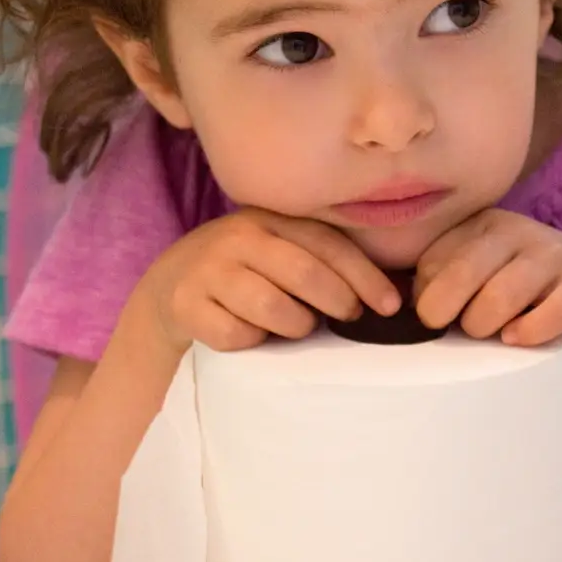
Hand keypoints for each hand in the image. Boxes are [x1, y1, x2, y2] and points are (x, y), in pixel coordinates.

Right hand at [137, 209, 400, 353]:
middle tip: (348, 318)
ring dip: (296, 325)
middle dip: (337, 301)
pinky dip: (252, 341)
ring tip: (298, 326)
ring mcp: (208, 270)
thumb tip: (387, 296)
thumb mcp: (281, 252)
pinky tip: (253, 334)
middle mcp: (238, 238)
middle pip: (303, 273)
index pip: (328, 245)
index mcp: (271, 220)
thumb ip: (322, 261)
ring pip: (271, 307)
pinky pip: (234, 334)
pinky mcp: (184, 305)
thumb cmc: (247, 273)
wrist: (171, 286)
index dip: (365, 276)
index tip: (390, 306)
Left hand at [413, 209, 561, 347]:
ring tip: (491, 333)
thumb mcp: (478, 271)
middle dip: (447, 314)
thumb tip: (391, 307)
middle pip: (461, 275)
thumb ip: (439, 279)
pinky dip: (529, 332)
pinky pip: (551, 311)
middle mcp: (514, 230)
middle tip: (458, 329)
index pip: (431, 263)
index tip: (437, 316)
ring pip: (501, 297)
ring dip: (486, 326)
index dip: (425, 300)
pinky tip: (517, 337)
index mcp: (480, 225)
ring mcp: (551, 254)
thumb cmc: (517, 288)